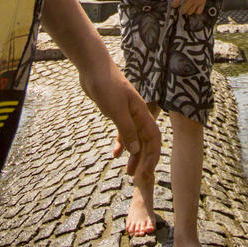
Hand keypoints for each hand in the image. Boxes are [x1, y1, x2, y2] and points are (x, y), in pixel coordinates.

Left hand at [79, 57, 159, 179]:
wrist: (93, 68)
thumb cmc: (106, 86)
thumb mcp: (116, 110)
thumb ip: (127, 130)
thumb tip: (136, 151)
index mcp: (141, 113)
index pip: (154, 138)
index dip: (153, 156)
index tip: (146, 173)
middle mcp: (137, 114)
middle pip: (146, 140)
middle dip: (144, 160)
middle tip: (136, 178)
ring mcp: (127, 113)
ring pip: (135, 138)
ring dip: (133, 155)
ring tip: (128, 171)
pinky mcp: (116, 112)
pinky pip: (123, 131)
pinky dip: (122, 143)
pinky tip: (116, 153)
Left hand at [172, 0, 210, 14]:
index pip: (175, 4)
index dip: (173, 4)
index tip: (173, 2)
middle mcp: (191, 0)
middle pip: (182, 10)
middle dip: (179, 8)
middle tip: (180, 4)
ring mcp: (197, 2)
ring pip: (190, 12)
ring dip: (187, 10)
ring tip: (186, 5)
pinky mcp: (203, 2)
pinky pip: (198, 12)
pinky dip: (195, 11)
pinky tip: (194, 6)